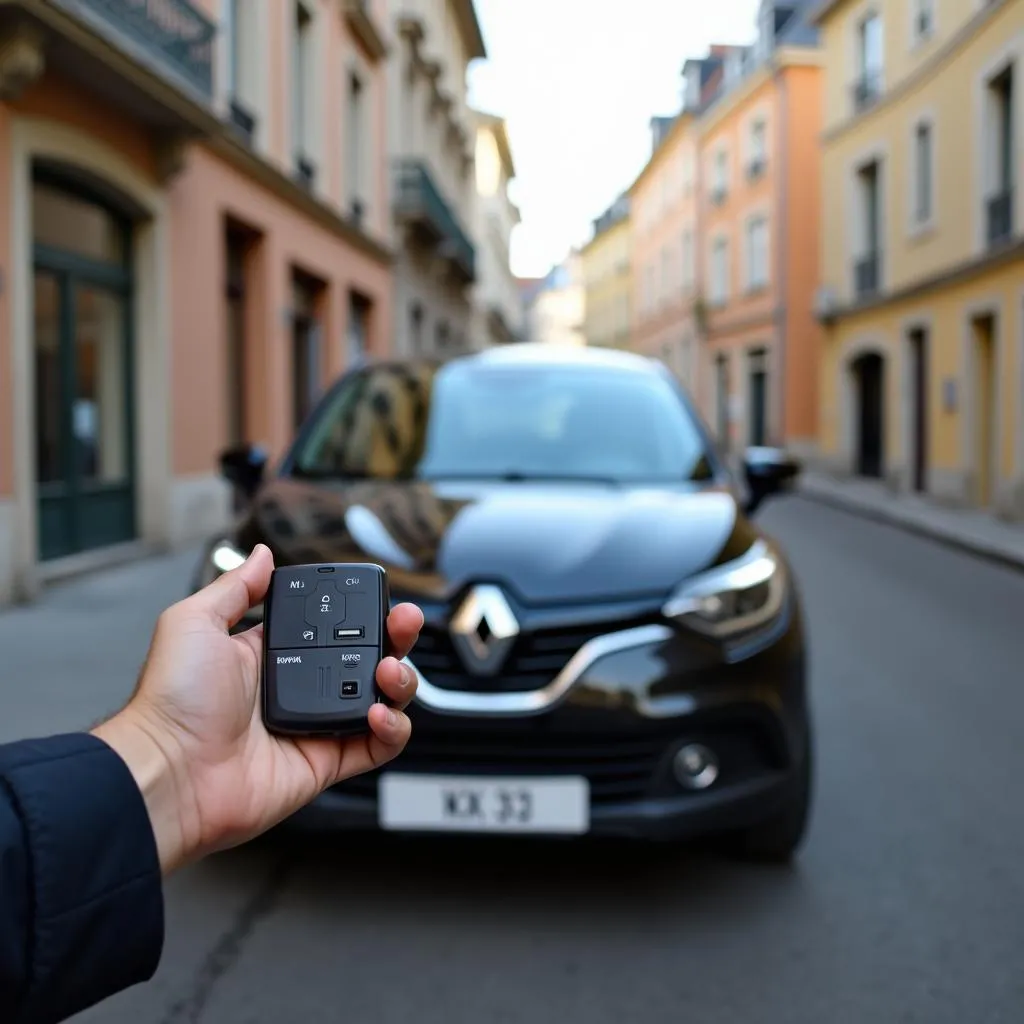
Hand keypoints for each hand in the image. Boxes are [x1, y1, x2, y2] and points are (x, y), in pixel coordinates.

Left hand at [92, 544, 421, 874]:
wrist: (169, 771)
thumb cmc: (171, 701)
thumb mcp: (194, 622)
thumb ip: (235, 587)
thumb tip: (260, 554)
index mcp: (272, 655)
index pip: (332, 626)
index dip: (359, 612)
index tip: (377, 598)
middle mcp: (298, 689)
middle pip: (366, 658)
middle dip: (394, 638)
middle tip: (403, 622)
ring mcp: (315, 727)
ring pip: (381, 699)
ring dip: (399, 680)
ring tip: (389, 671)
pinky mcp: (325, 763)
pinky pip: (376, 747)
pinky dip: (392, 729)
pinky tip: (378, 713)